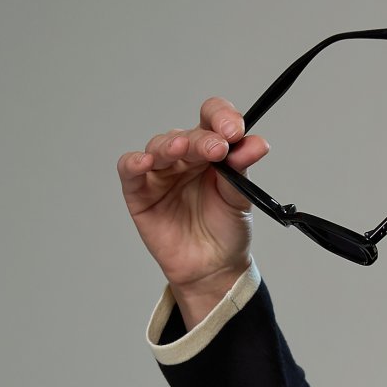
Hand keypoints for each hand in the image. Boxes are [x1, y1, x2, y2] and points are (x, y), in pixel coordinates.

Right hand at [116, 96, 271, 296]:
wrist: (214, 269)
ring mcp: (161, 173)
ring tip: (182, 149)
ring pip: (159, 147)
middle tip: (218, 148)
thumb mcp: (239, 198)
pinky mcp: (140, 192)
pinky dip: (135, 162)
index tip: (235, 130)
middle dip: (202, 140)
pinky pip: (130, 169)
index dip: (221, 117)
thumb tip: (257, 142)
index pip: (212, 119)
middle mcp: (184, 157)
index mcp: (211, 150)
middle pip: (187, 135)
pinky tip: (145, 162)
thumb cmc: (225, 230)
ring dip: (170, 145)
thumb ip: (242, 169)